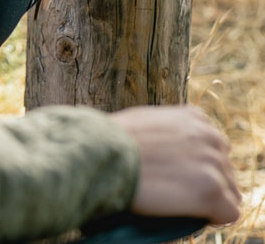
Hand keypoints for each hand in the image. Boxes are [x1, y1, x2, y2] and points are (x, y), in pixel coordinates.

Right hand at [109, 105, 240, 224]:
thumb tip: (172, 149)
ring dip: (211, 199)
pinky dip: (214, 217)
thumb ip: (170, 131)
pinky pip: (229, 212)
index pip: (214, 146)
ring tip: (181, 201)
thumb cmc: (115, 139)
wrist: (104, 152)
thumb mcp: (147, 121)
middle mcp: (210, 136)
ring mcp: (212, 163)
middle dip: (208, 181)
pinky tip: (191, 212)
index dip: (199, 164)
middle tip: (179, 190)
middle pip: (225, 169)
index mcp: (194, 117)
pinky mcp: (211, 189)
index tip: (182, 174)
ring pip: (230, 192)